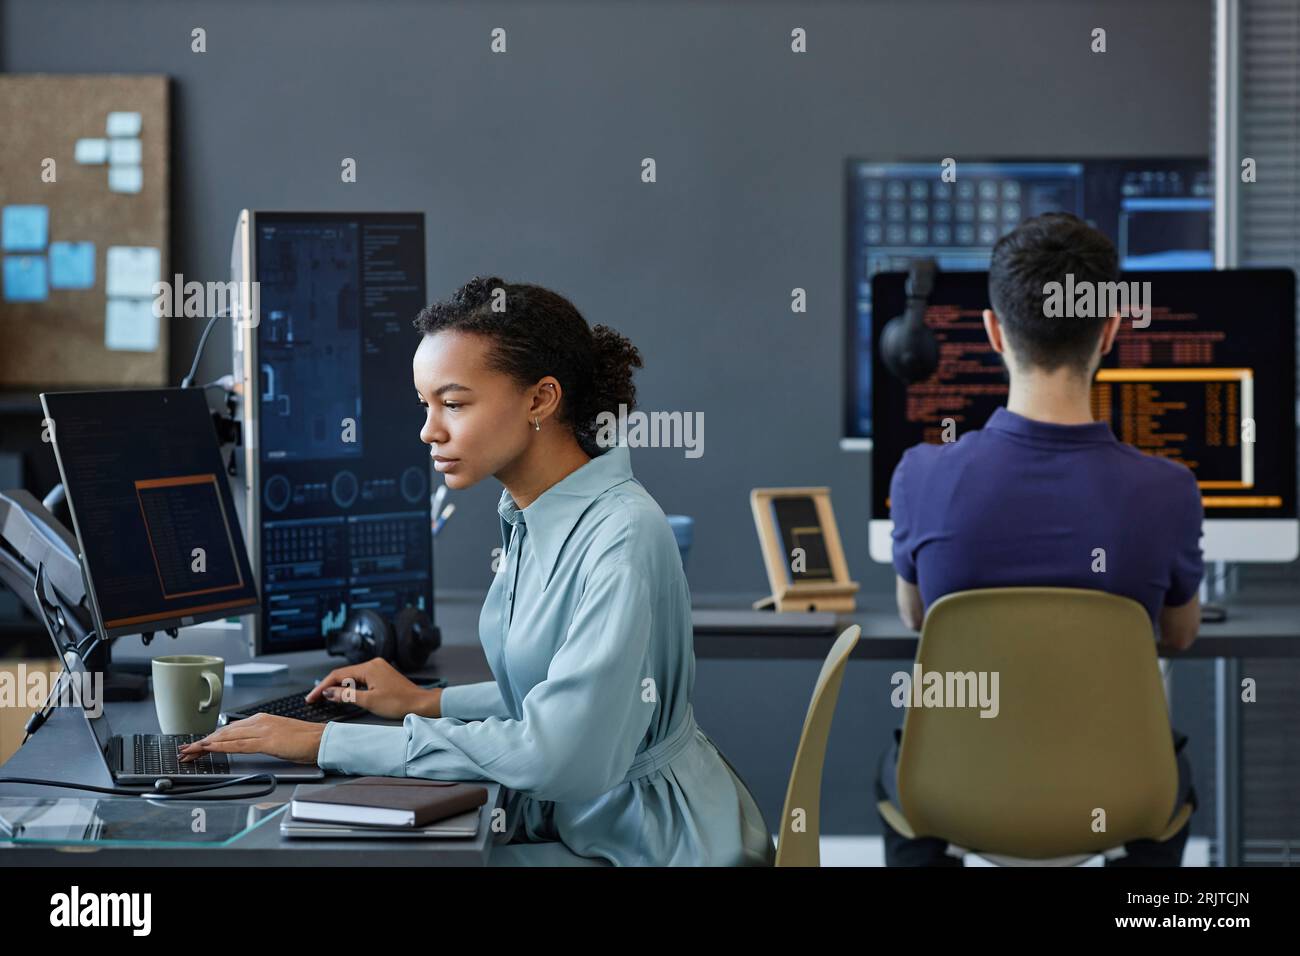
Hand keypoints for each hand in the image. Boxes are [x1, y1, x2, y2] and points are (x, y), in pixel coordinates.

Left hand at [178, 714, 324, 764]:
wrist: (322, 740)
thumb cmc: (304, 741)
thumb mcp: (277, 738)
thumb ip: (261, 739)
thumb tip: (246, 746)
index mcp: (262, 720)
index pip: (229, 730)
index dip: (210, 738)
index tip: (196, 746)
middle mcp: (259, 721)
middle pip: (223, 732)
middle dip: (201, 742)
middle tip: (184, 750)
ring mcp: (262, 730)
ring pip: (226, 737)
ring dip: (204, 745)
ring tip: (189, 752)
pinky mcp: (267, 740)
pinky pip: (238, 744)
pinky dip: (220, 746)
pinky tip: (209, 749)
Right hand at [304, 657, 436, 719]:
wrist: (420, 703)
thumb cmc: (399, 702)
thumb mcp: (369, 701)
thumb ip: (346, 695)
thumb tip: (328, 692)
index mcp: (369, 667)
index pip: (338, 675)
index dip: (322, 687)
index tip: (311, 697)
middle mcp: (373, 664)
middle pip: (343, 674)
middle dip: (328, 686)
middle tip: (314, 699)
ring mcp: (378, 668)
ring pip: (351, 676)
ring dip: (338, 687)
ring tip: (324, 698)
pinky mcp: (381, 674)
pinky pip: (360, 679)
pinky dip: (350, 687)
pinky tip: (343, 694)